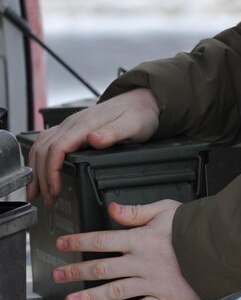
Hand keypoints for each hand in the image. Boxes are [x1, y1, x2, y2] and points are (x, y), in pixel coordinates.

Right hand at [27, 88, 159, 205]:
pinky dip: (40, 158)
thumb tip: (93, 138)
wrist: (143, 100)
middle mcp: (75, 122)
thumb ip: (113, 132)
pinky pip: (48, 140)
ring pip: (42, 144)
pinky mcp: (73, 127)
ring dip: (37, 168)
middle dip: (41, 176)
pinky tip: (41, 170)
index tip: (54, 189)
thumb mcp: (133, 125)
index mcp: (87, 123)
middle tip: (47, 199)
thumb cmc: (139, 113)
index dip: (51, 171)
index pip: (57, 148)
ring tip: (37, 191)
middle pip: (45, 149)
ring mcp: (72, 124)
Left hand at [52, 199, 199, 299]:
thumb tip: (114, 208)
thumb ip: (136, 211)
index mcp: (140, 239)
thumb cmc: (193, 226)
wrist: (218, 246)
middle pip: (102, 268)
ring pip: (114, 291)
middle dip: (77, 271)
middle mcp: (141, 262)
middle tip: (59, 274)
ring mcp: (150, 283)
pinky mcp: (163, 299)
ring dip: (90, 297)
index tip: (63, 244)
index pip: (102, 240)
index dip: (79, 241)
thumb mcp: (165, 209)